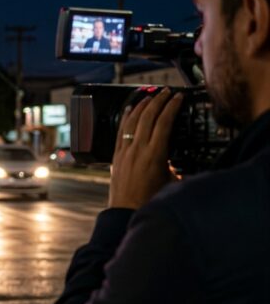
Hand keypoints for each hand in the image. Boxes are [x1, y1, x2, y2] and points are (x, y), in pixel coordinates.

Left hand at [108, 88, 184, 208]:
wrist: (126, 212)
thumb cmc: (150, 201)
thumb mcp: (173, 183)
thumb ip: (179, 168)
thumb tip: (189, 162)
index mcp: (155, 155)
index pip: (164, 123)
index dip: (172, 107)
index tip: (178, 97)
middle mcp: (138, 150)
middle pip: (148, 117)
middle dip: (158, 101)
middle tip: (167, 91)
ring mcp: (125, 151)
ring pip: (132, 121)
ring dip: (142, 106)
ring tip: (150, 95)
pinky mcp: (116, 156)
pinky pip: (120, 131)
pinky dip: (125, 117)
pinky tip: (129, 109)